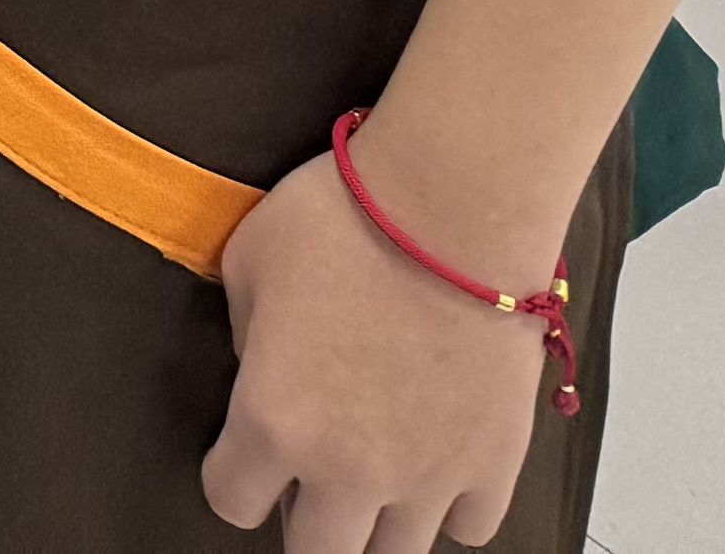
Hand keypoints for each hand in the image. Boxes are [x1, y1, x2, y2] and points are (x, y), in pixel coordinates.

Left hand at [207, 137, 557, 553]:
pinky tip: (437, 462)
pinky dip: (450, 507)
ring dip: (375, 519)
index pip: (230, 501)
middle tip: (309, 474)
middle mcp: (348, 468)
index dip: (234, 475)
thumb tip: (263, 368)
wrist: (455, 206)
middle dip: (303, 517)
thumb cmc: (344, 219)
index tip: (245, 452)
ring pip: (394, 552)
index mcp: (274, 421)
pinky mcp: (494, 464)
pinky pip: (469, 528)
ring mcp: (428, 476)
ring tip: (373, 470)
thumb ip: (246, 338)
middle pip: (316, 553)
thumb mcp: (250, 263)